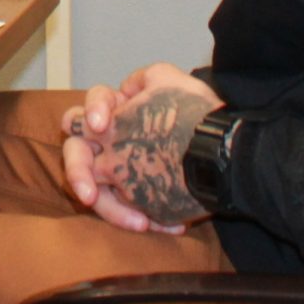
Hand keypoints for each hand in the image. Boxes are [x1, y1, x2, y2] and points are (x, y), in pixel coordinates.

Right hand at [62, 64, 221, 233]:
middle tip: (88, 194)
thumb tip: (126, 88)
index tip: (101, 125)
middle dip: (78, 173)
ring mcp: (117, 170)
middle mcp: (110, 140)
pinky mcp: (130, 196)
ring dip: (110, 207)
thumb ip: (149, 79)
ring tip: (139, 223)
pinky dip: (139, 218)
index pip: (93, 102)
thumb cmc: (198, 118)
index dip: (92, 110)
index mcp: (117, 110)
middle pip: (76, 152)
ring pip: (94, 190)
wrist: (227, 156)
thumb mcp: (176, 86)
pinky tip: (166, 225)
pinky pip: (123, 209)